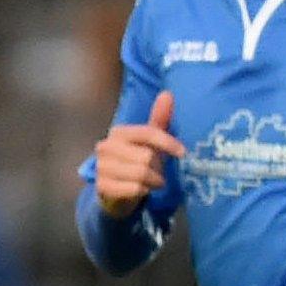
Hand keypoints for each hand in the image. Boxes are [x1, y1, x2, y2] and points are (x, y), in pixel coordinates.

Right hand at [94, 90, 183, 217]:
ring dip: (154, 181)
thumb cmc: (138, 161)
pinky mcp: (102, 186)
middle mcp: (106, 146)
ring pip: (141, 174)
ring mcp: (101, 167)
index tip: (183, 153)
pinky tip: (142, 190)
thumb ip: (159, 119)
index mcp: (119, 132)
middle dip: (158, 168)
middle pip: (146, 157)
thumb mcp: (150, 141)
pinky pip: (134, 189)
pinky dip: (144, 191)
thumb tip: (168, 93)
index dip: (168, 143)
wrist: (117, 190)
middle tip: (159, 172)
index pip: (148, 132)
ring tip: (153, 182)